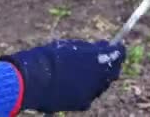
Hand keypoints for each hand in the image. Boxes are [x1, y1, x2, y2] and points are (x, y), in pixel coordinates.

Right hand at [0, 39, 125, 112]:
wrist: (31, 80)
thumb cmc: (48, 57)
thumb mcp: (71, 46)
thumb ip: (90, 48)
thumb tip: (104, 47)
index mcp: (97, 58)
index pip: (117, 54)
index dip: (118, 50)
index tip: (118, 46)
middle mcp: (98, 76)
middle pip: (113, 71)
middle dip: (112, 64)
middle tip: (107, 58)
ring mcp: (91, 91)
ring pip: (103, 84)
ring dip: (101, 76)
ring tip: (92, 70)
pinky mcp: (82, 103)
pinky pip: (91, 94)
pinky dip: (90, 87)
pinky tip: (82, 82)